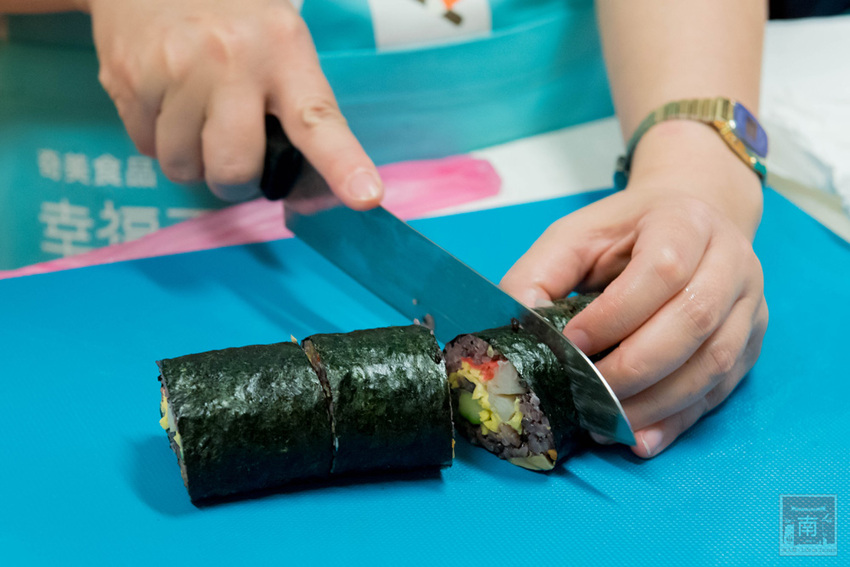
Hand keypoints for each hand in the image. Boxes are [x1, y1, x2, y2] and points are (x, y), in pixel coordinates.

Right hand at [83, 0, 382, 206]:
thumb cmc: (230, 17)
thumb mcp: (280, 40)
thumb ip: (296, 107)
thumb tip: (308, 193)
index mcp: (284, 51)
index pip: (318, 119)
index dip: (343, 165)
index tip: (366, 197)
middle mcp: (231, 59)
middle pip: (234, 168)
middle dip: (232, 180)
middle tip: (231, 154)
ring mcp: (176, 68)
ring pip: (184, 167)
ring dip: (190, 158)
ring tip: (193, 115)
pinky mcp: (131, 79)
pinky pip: (147, 148)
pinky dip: (158, 139)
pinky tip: (164, 101)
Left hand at [501, 122, 768, 457]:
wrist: (689, 220)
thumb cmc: (625, 233)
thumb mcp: (574, 236)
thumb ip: (539, 274)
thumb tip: (515, 325)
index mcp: (685, 222)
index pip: (662, 270)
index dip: (616, 314)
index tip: (574, 343)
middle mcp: (731, 262)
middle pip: (692, 321)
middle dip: (634, 367)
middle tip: (587, 394)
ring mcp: (748, 305)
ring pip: (712, 363)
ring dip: (656, 403)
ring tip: (607, 425)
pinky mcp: (750, 343)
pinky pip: (720, 391)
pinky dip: (678, 420)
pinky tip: (641, 439)